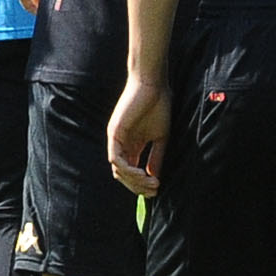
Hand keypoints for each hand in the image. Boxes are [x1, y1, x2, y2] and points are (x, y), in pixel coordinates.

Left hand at [107, 73, 168, 194]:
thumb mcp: (160, 137)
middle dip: (138, 186)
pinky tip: (142, 173)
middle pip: (123, 175)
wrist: (153, 85)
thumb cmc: (158, 106)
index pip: (131, 172)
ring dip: (135, 181)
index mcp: (131, 146)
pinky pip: (116, 159)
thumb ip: (156, 157)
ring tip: (152, 182)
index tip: (158, 189)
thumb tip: (155, 178)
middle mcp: (121, 145)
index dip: (142, 184)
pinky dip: (128, 169)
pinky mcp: (114, 133)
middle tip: (154, 190)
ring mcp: (116, 140)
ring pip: (118, 170)